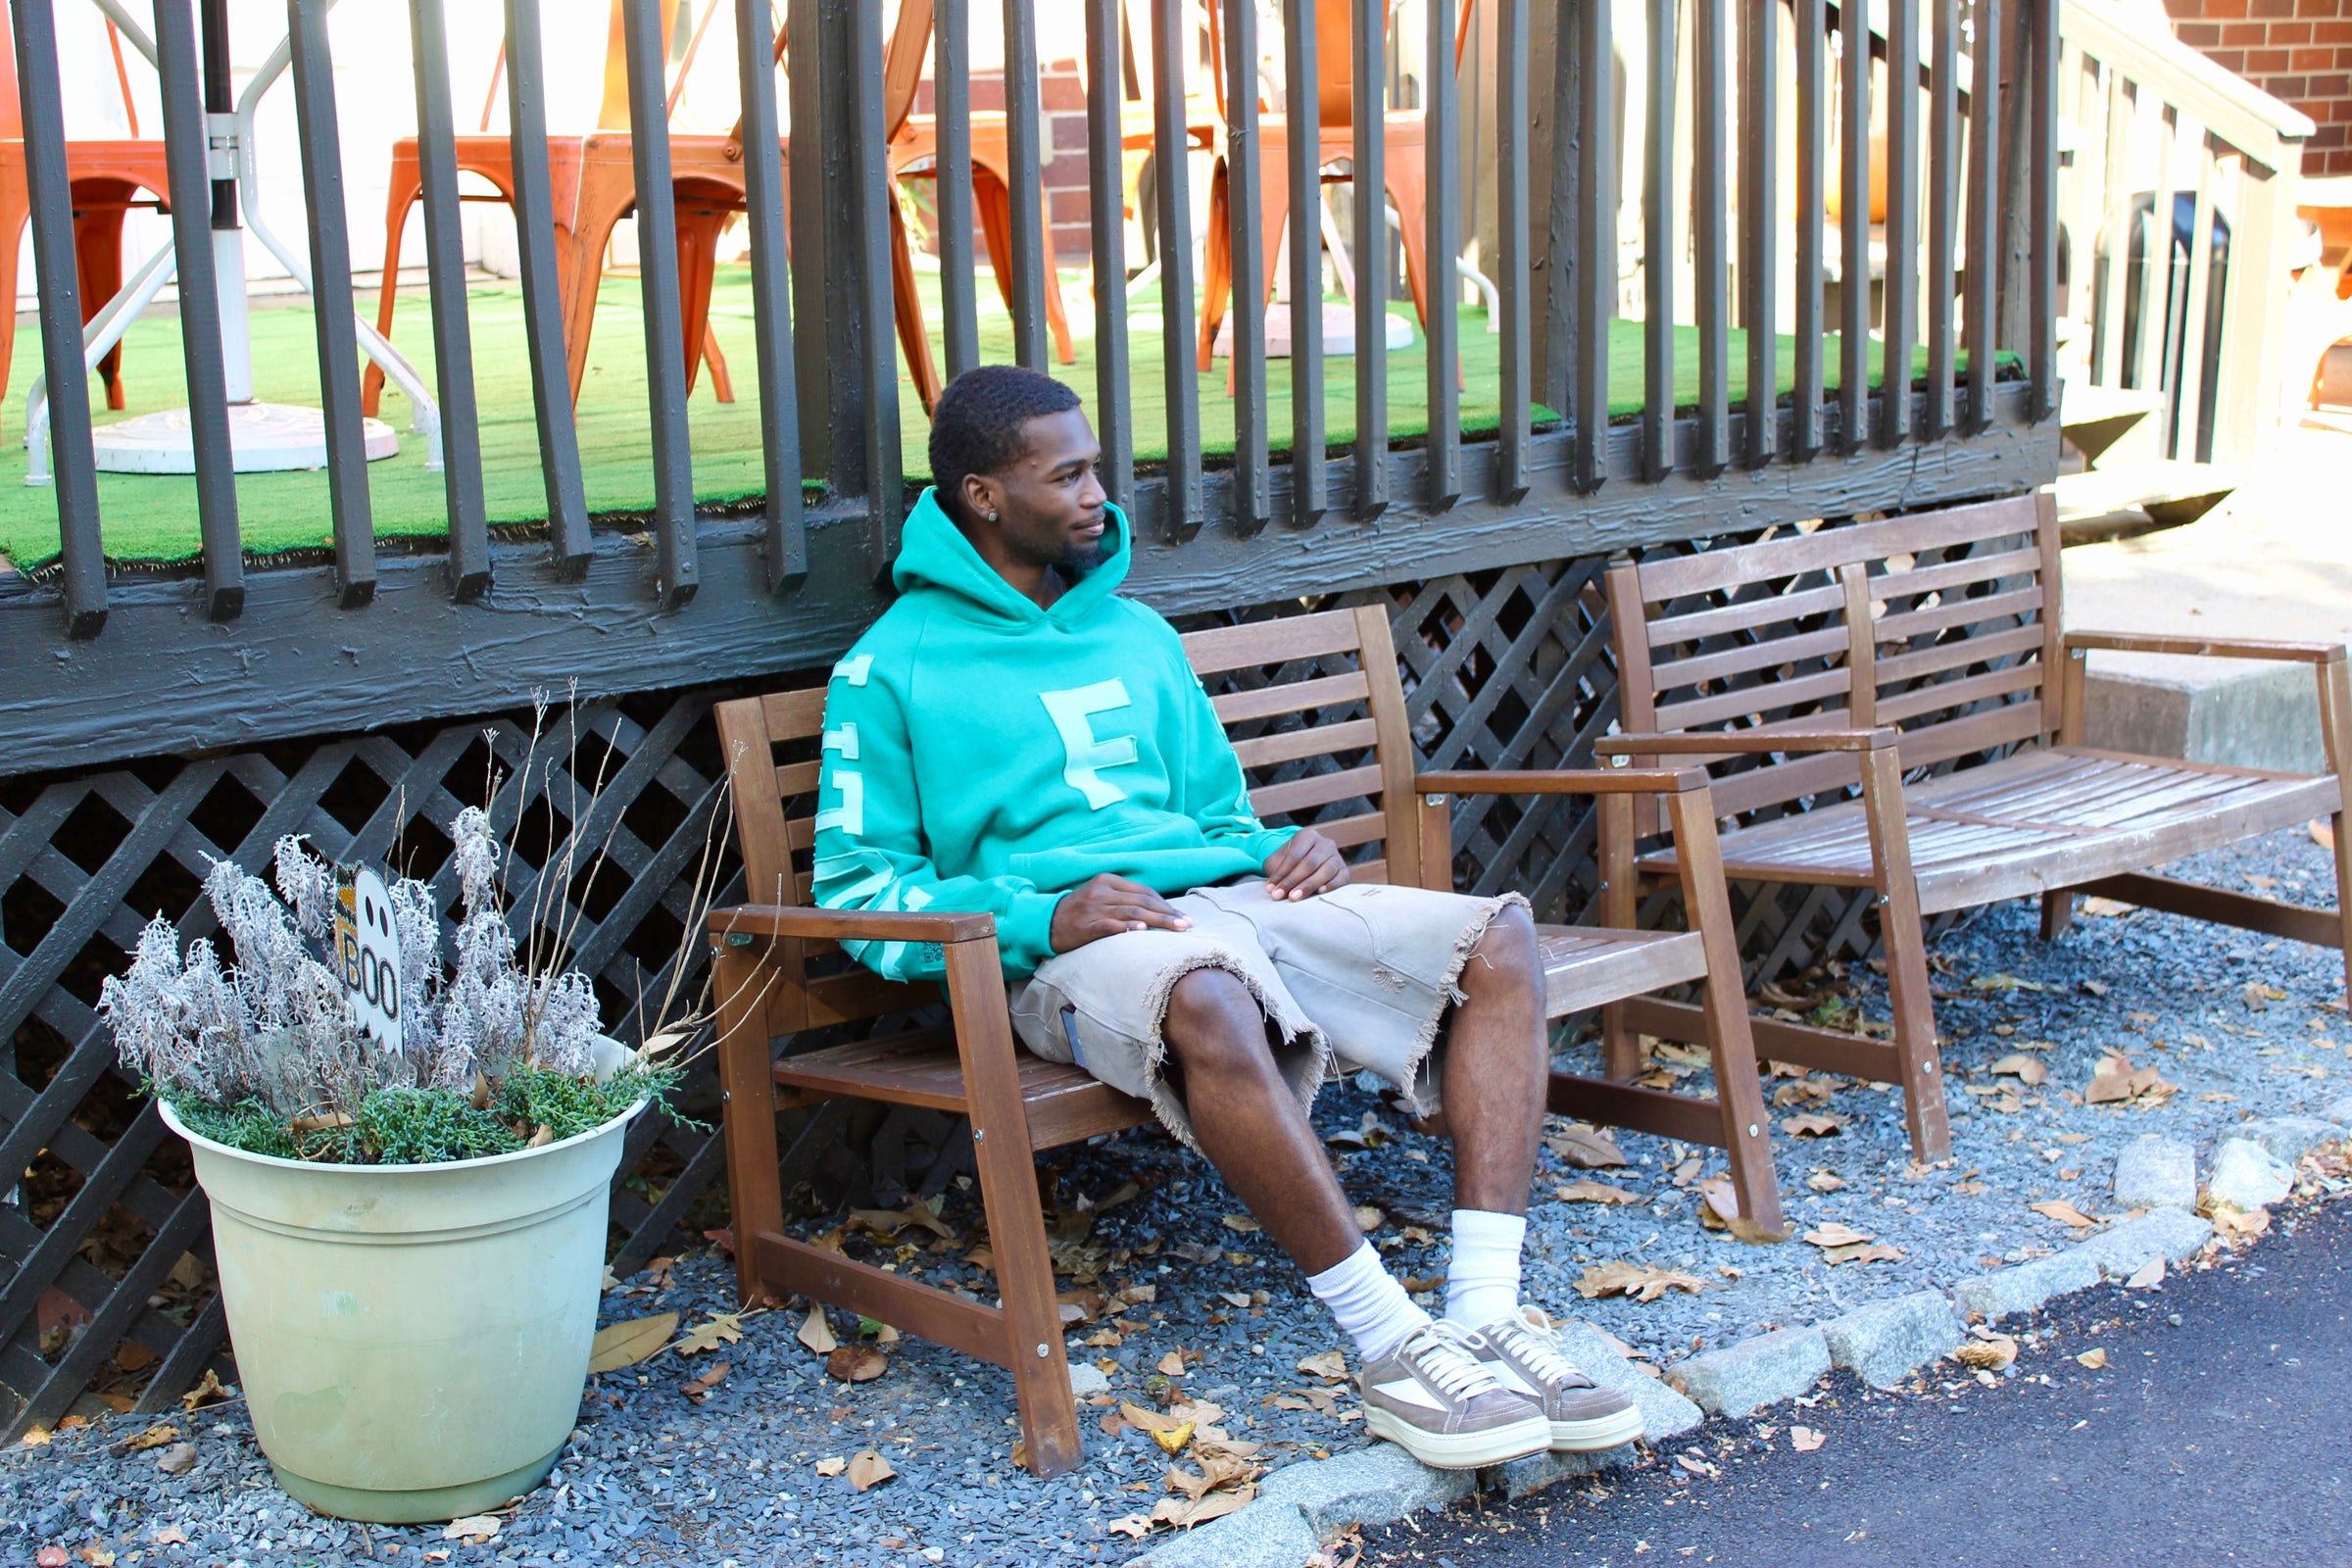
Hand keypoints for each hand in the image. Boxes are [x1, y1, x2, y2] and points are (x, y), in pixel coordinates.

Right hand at [1049, 873, 1192, 952]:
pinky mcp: (1086, 925)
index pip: (1144, 891)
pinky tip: (1142, 932)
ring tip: (1176, 928)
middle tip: (1187, 924)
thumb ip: (1124, 899)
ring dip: (1157, 921)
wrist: (1046, 922)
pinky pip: (1110, 925)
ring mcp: (1093, 908)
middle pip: (1142, 902)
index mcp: (1108, 880)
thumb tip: (1156, 910)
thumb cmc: (1079, 911)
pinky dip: (1127, 928)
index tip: (1182, 916)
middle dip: (1167, 914)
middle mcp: (1102, 891)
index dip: (1165, 904)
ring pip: (1131, 913)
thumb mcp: (1100, 896)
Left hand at [1262, 828, 1348, 900]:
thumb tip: (1273, 888)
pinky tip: (1319, 892)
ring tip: (1294, 898)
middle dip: (1293, 881)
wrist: (1306, 865)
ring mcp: (1337, 857)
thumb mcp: (1278, 861)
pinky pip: (1341, 878)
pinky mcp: (1345, 871)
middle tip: (1279, 895)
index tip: (1270, 889)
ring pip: (1326, 871)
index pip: (1295, 855)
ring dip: (1308, 886)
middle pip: (1310, 863)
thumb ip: (1274, 870)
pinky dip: (1331, 885)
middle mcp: (1325, 843)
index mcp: (1307, 835)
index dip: (1282, 873)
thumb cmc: (1289, 864)